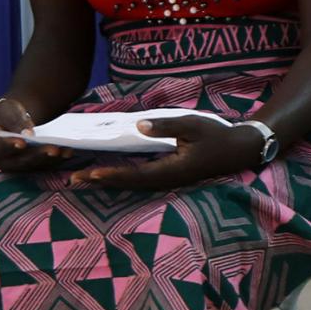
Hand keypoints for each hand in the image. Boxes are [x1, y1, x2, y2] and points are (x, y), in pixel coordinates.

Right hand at [0, 96, 78, 174]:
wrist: (16, 120)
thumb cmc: (7, 113)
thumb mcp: (6, 109)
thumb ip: (14, 120)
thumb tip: (27, 133)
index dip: (10, 145)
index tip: (22, 143)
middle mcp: (3, 161)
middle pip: (21, 161)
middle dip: (38, 155)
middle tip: (52, 149)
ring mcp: (18, 167)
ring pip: (35, 165)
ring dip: (51, 159)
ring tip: (64, 151)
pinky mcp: (32, 168)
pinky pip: (45, 166)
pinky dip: (57, 160)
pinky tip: (68, 152)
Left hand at [66, 115, 263, 192]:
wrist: (237, 150)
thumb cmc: (216, 136)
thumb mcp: (192, 125)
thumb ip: (166, 126)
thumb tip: (140, 126)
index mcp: (171, 170)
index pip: (135, 175)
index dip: (112, 175)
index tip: (91, 174)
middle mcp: (166, 180)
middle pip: (128, 183)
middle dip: (101, 181)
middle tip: (73, 180)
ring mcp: (168, 181)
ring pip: (132, 184)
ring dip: (108, 181)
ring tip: (83, 179)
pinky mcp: (169, 176)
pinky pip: (140, 180)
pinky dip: (122, 177)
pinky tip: (109, 174)